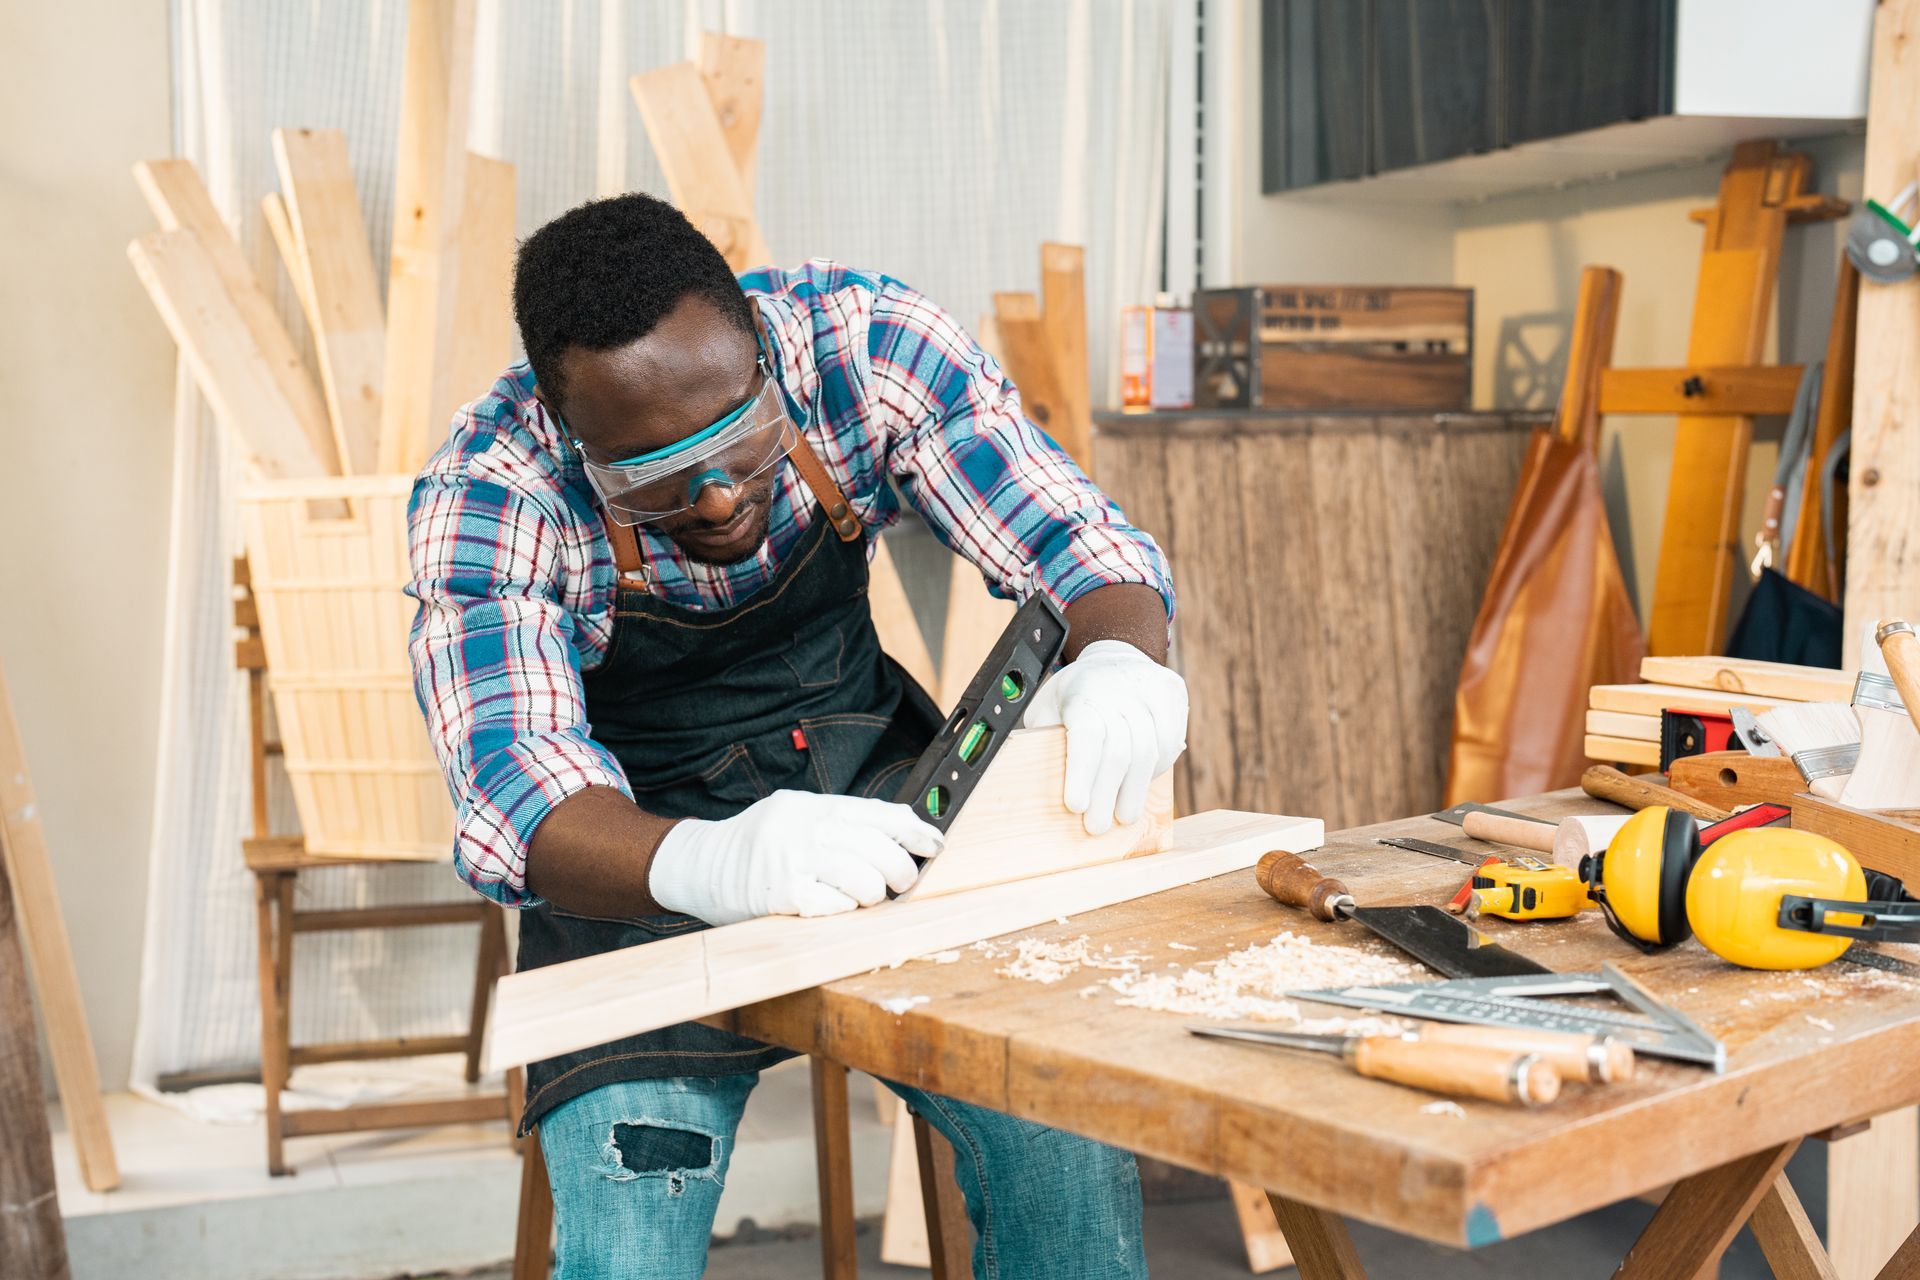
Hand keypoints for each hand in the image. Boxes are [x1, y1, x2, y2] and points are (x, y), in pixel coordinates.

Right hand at [648, 791, 944, 925]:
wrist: (702, 863)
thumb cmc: (759, 842)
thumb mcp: (798, 814)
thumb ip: (842, 821)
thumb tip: (901, 831)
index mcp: (817, 805)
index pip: (881, 814)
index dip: (916, 831)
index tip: (936, 844)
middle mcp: (808, 827)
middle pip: (882, 852)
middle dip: (902, 873)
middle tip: (901, 884)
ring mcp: (795, 860)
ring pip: (866, 884)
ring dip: (873, 897)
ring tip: (864, 897)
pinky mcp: (783, 894)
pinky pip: (836, 908)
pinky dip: (843, 911)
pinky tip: (834, 905)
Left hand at [1022, 639, 1188, 833]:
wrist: (1113, 660)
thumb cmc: (1074, 695)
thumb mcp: (1047, 708)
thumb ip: (1041, 739)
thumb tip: (1026, 783)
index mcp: (1082, 690)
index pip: (1086, 735)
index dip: (1081, 773)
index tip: (1075, 806)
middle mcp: (1119, 687)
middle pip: (1119, 750)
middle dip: (1106, 793)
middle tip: (1097, 827)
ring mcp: (1150, 688)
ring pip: (1149, 749)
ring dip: (1135, 789)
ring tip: (1123, 815)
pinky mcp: (1172, 694)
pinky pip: (1170, 740)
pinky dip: (1156, 769)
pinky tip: (1142, 786)